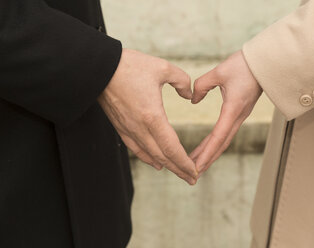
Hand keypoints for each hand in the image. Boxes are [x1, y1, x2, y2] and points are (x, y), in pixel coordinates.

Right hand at [98, 49, 197, 184]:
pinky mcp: (120, 127)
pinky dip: (148, 158)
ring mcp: (128, 129)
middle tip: (192, 179)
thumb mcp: (162, 68)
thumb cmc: (130, 66)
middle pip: (162, 157)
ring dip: (166, 166)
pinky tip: (156, 163)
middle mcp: (140, 128)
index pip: (172, 148)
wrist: (98, 68)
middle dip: (179, 170)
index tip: (195, 172)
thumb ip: (182, 81)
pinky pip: (136, 148)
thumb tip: (189, 95)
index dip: (184, 162)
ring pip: (150, 155)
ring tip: (178, 173)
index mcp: (152, 116)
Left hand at [190, 50, 262, 173]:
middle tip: (192, 174)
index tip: (195, 166)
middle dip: (206, 160)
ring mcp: (240, 116)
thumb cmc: (245, 64)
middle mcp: (238, 117)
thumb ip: (202, 85)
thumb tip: (193, 100)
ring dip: (210, 154)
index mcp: (233, 109)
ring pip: (223, 141)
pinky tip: (206, 148)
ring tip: (196, 165)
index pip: (218, 136)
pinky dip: (215, 143)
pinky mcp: (239, 113)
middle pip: (220, 144)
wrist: (267, 62)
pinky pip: (225, 132)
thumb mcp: (219, 71)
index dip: (206, 153)